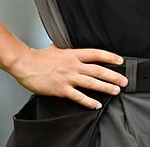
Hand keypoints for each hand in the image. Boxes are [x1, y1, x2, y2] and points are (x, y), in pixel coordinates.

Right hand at [9, 44, 127, 108]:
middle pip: (98, 70)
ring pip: (92, 82)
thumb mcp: (56, 48)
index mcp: (73, 54)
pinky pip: (79, 96)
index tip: (120, 61)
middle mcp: (73, 65)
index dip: (110, 57)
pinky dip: (89, 101)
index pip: (96, 54)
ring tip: (116, 91)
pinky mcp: (62, 89)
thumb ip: (67, 49)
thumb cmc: (38, 57)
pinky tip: (96, 104)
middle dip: (113, 76)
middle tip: (124, 81)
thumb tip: (72, 45)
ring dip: (105, 87)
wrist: (25, 64)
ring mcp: (68, 78)